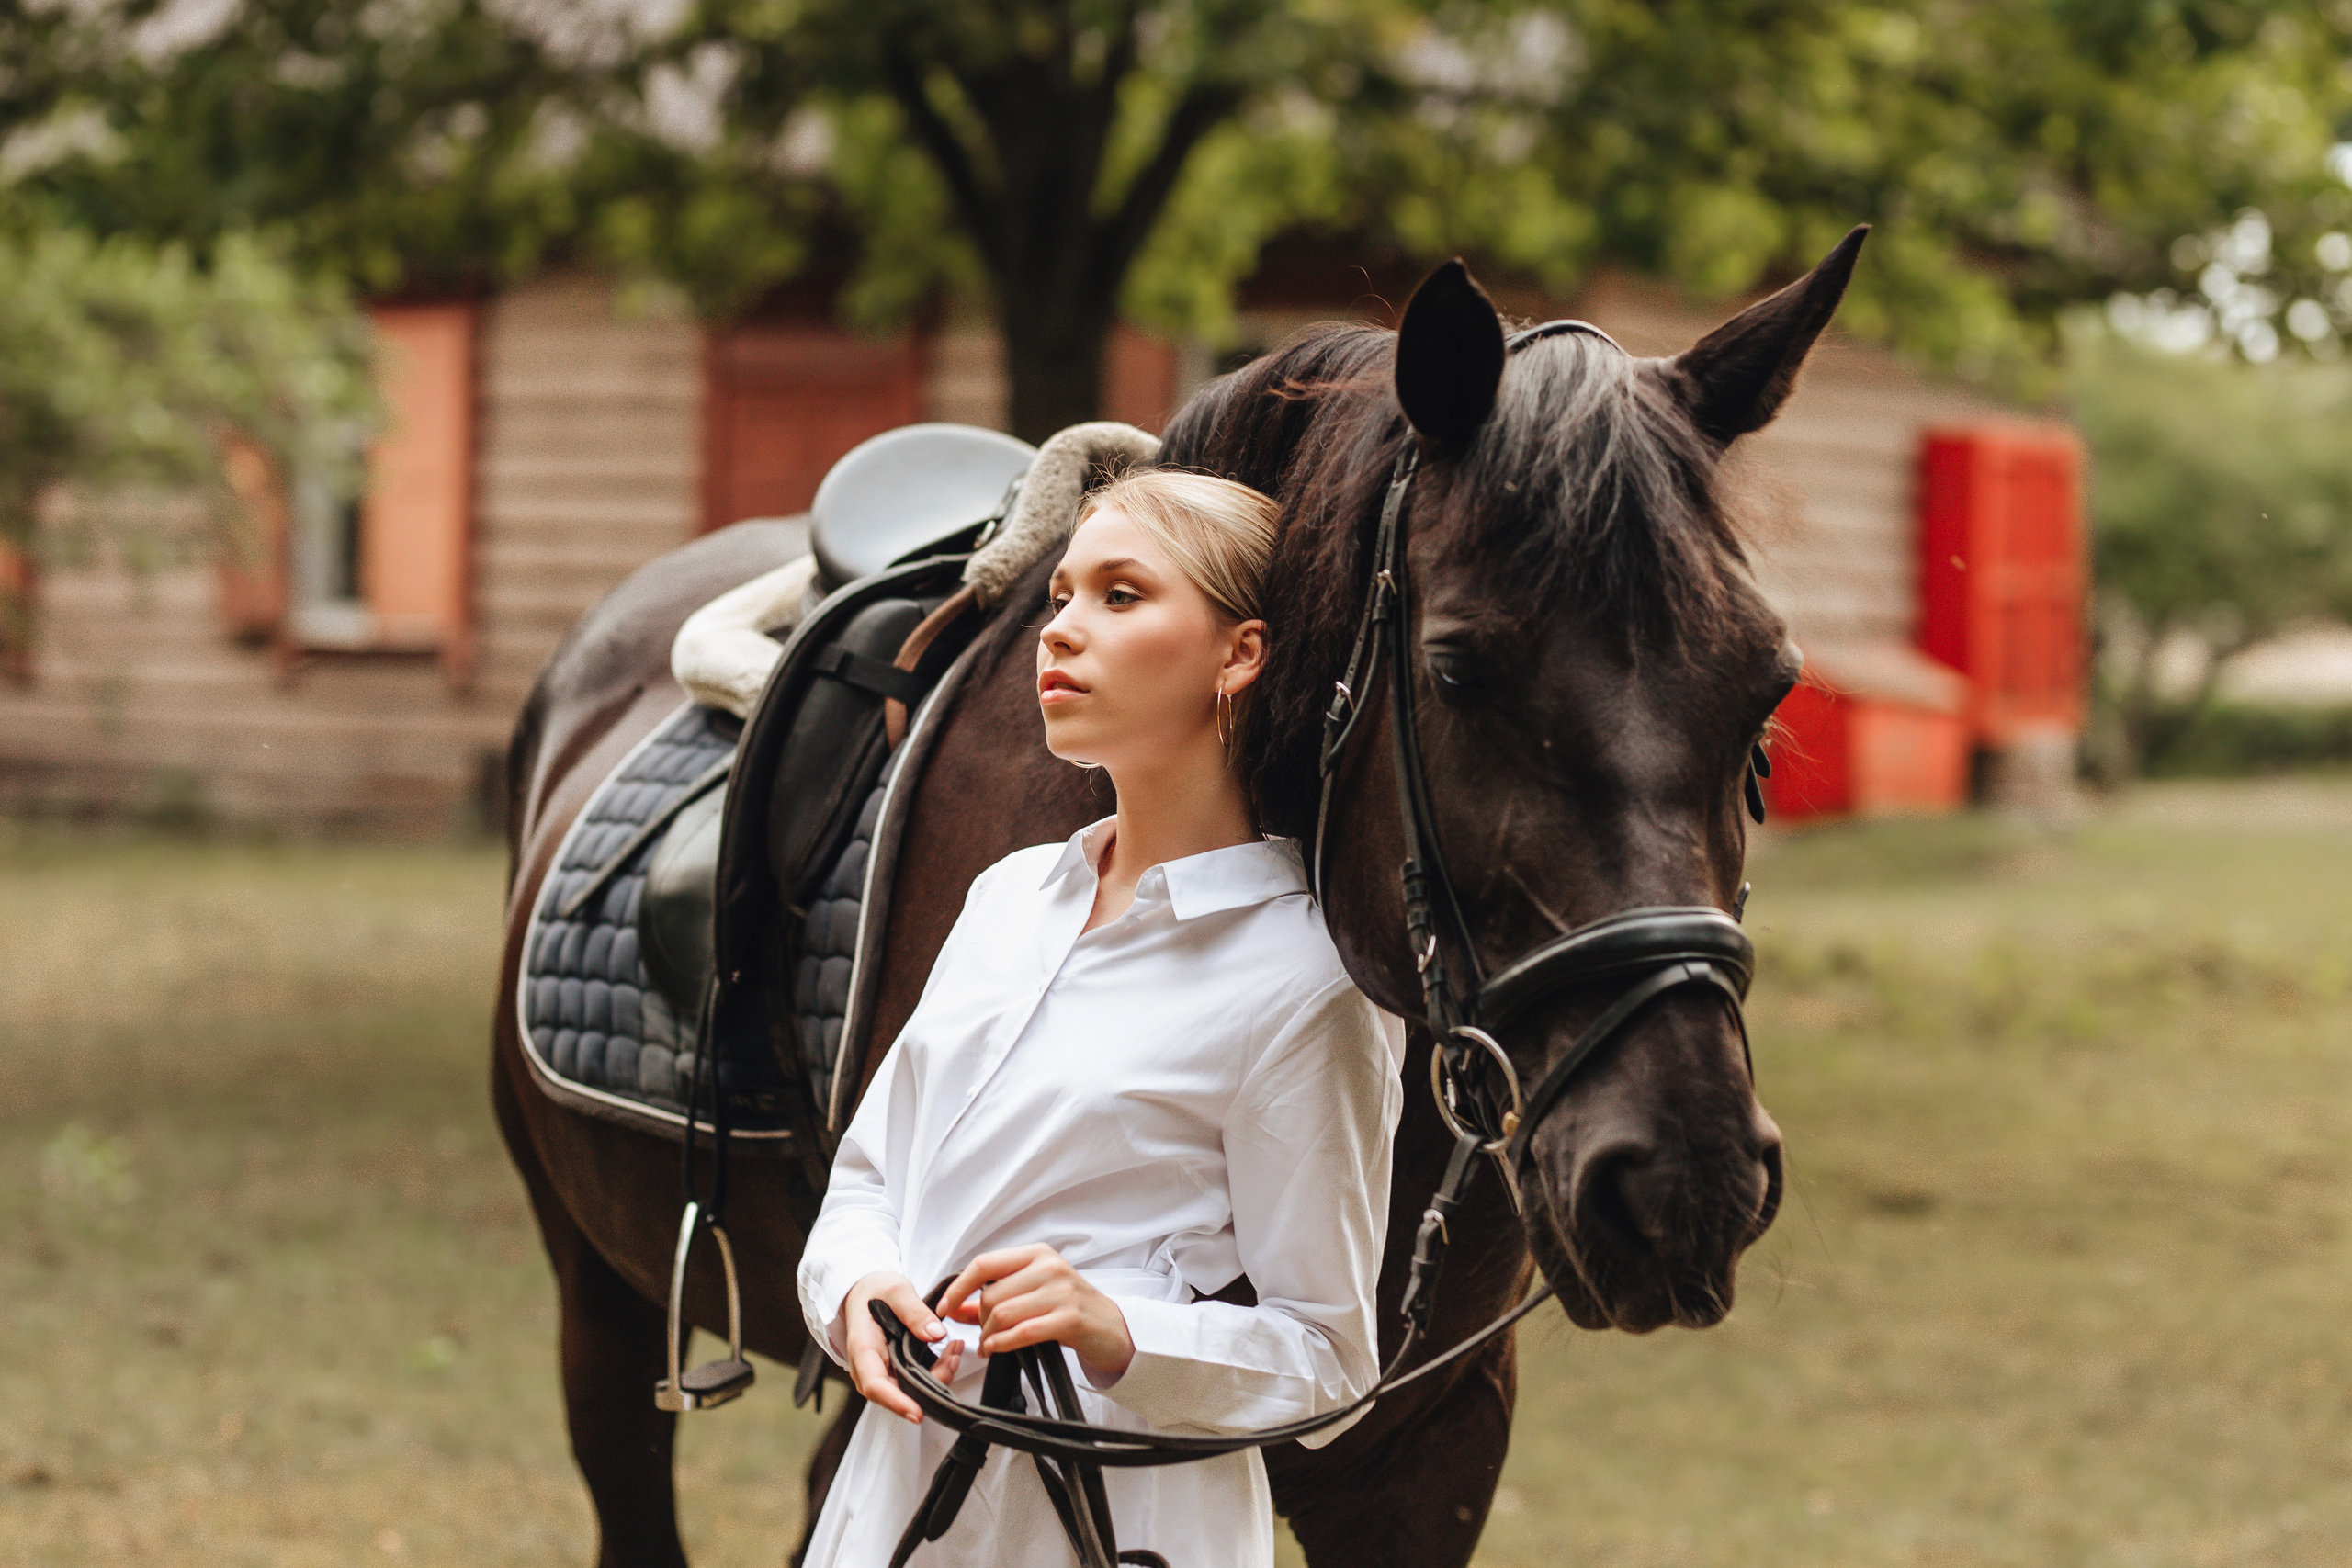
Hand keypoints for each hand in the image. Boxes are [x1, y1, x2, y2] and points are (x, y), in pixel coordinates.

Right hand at [840, 1271, 962, 1422]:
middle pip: (897, 1392)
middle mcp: (869, 1367)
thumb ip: (914, 1311)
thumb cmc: (875, 1290)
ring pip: (910, 1390)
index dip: (896, 1402)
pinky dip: (935, 1371)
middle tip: (954, 1359)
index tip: (918, 1412)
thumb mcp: (896, 1290)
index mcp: (863, 1348)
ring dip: (937, 1376)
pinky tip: (951, 1353)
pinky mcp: (894, 1370)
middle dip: (930, 1385)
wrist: (865, 1291)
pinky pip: (915, 1380)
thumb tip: (936, 1334)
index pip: (875, 1385)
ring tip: (956, 1350)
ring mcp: (882, 1371)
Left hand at [937, 1244, 1134, 1386]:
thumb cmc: (1069, 1309)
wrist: (1112, 1329)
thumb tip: (954, 1307)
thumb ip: (993, 1298)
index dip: (959, 1287)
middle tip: (983, 1335)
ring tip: (990, 1345)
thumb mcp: (1032, 1294)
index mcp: (1036, 1254)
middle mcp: (1049, 1267)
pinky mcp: (1070, 1318)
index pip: (985, 1263)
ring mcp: (1061, 1291)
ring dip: (989, 1336)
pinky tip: (998, 1349)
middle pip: (992, 1294)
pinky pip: (1022, 1332)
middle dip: (980, 1321)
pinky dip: (1002, 1344)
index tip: (945, 1307)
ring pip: (1003, 1313)